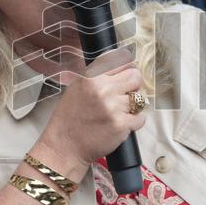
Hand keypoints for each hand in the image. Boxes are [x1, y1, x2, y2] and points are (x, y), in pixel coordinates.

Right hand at [39, 46, 145, 169]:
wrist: (65, 146)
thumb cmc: (70, 117)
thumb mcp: (77, 87)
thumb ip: (98, 75)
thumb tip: (123, 66)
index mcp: (91, 76)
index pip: (121, 58)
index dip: (126, 67)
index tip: (125, 75)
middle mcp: (103, 89)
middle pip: (135, 76)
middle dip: (133, 85)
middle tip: (125, 95)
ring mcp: (113, 107)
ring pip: (139, 98)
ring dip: (132, 106)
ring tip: (119, 112)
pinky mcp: (121, 125)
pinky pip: (140, 118)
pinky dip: (134, 122)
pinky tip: (121, 124)